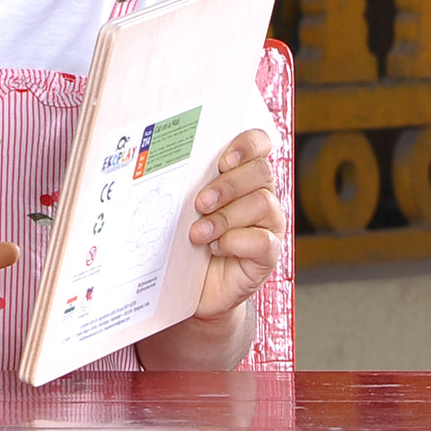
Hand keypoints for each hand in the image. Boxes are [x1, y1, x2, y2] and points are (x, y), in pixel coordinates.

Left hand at [189, 127, 284, 320]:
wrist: (193, 286)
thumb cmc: (188, 239)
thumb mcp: (185, 205)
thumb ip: (188, 181)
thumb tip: (160, 157)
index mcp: (244, 175)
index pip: (260, 144)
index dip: (247, 145)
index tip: (223, 160)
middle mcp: (263, 195)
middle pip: (261, 172)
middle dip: (227, 185)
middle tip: (199, 203)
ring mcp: (270, 225)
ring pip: (262, 203)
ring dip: (225, 217)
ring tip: (198, 232)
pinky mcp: (269, 254)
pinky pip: (263, 240)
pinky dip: (235, 242)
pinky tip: (216, 248)